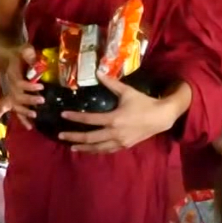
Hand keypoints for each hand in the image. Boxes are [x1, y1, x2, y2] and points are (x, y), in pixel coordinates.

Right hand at [0, 44, 44, 128]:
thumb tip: (35, 60)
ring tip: (35, 115)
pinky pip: (16, 111)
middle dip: (29, 100)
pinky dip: (22, 119)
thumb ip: (29, 54)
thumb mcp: (24, 49)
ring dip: (24, 112)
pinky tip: (30, 127)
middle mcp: (10, 85)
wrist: (10, 58)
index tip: (41, 86)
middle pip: (17, 96)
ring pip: (15, 105)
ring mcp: (11, 93)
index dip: (29, 86)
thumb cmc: (20, 54)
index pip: (19, 83)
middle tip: (42, 100)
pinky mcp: (14, 99)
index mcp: (13, 74)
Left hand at [58, 74, 176, 153]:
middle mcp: (114, 133)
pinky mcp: (124, 146)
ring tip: (72, 146)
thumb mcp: (127, 92)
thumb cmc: (144, 103)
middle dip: (74, 137)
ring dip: (83, 147)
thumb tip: (97, 72)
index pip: (89, 119)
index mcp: (113, 119)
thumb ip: (111, 83)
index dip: (75, 118)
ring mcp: (119, 142)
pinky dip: (96, 150)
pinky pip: (106, 150)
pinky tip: (89, 150)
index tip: (63, 115)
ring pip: (97, 148)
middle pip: (89, 138)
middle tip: (61, 136)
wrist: (161, 117)